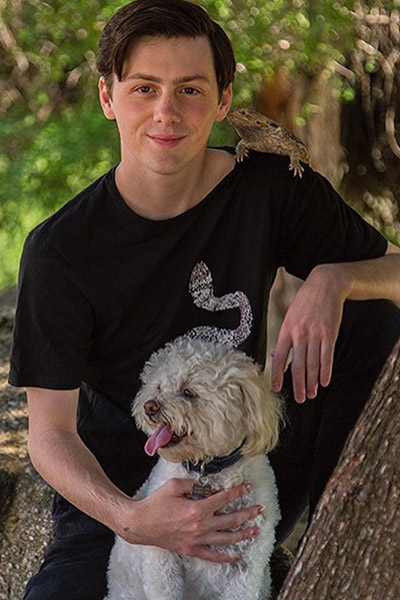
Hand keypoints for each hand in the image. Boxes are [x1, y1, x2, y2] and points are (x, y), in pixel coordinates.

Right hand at [118, 478, 263, 562]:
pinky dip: (227, 557)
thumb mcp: (174, 485)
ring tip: (256, 530)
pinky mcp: (191, 550)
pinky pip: (213, 556)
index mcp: (197, 508)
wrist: (140, 524)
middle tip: (260, 509)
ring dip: (243, 534)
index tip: (247, 488)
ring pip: (226, 539)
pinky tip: (238, 555)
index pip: (223, 499)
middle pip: (230, 520)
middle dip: (247, 513)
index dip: (237, 492)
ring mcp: (197, 540)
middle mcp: (200, 526)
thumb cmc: (156, 502)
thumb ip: (192, 483)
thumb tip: (207, 485)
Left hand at [271, 264, 346, 402]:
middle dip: (298, 385)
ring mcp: (315, 334)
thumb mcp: (290, 316)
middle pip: (297, 366)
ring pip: (312, 364)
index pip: (278, 358)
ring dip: (311, 382)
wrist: (325, 285)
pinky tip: (324, 382)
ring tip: (312, 394)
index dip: (277, 375)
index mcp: (285, 330)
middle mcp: (299, 334)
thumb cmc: (305, 302)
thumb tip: (278, 355)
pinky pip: (326, 357)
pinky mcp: (329, 333)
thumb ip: (285, 336)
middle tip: (300, 399)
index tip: (276, 388)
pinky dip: (325, 371)